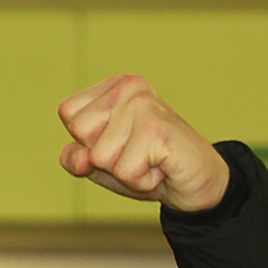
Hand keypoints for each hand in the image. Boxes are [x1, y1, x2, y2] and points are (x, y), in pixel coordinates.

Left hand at [58, 75, 229, 211]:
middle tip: (136, 153)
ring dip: (124, 171)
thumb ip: (76, 158)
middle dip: (103, 156)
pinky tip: (161, 167)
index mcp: (114, 85)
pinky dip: (141, 181)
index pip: (68, 113)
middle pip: (79, 132)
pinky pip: (124, 172)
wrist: (199, 182)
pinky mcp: (157, 129)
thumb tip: (82, 158)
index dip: (87, 140)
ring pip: (100, 156)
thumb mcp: (101, 164)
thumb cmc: (148, 167)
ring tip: (149, 160)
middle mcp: (129, 87)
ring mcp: (144, 105)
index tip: (120, 143)